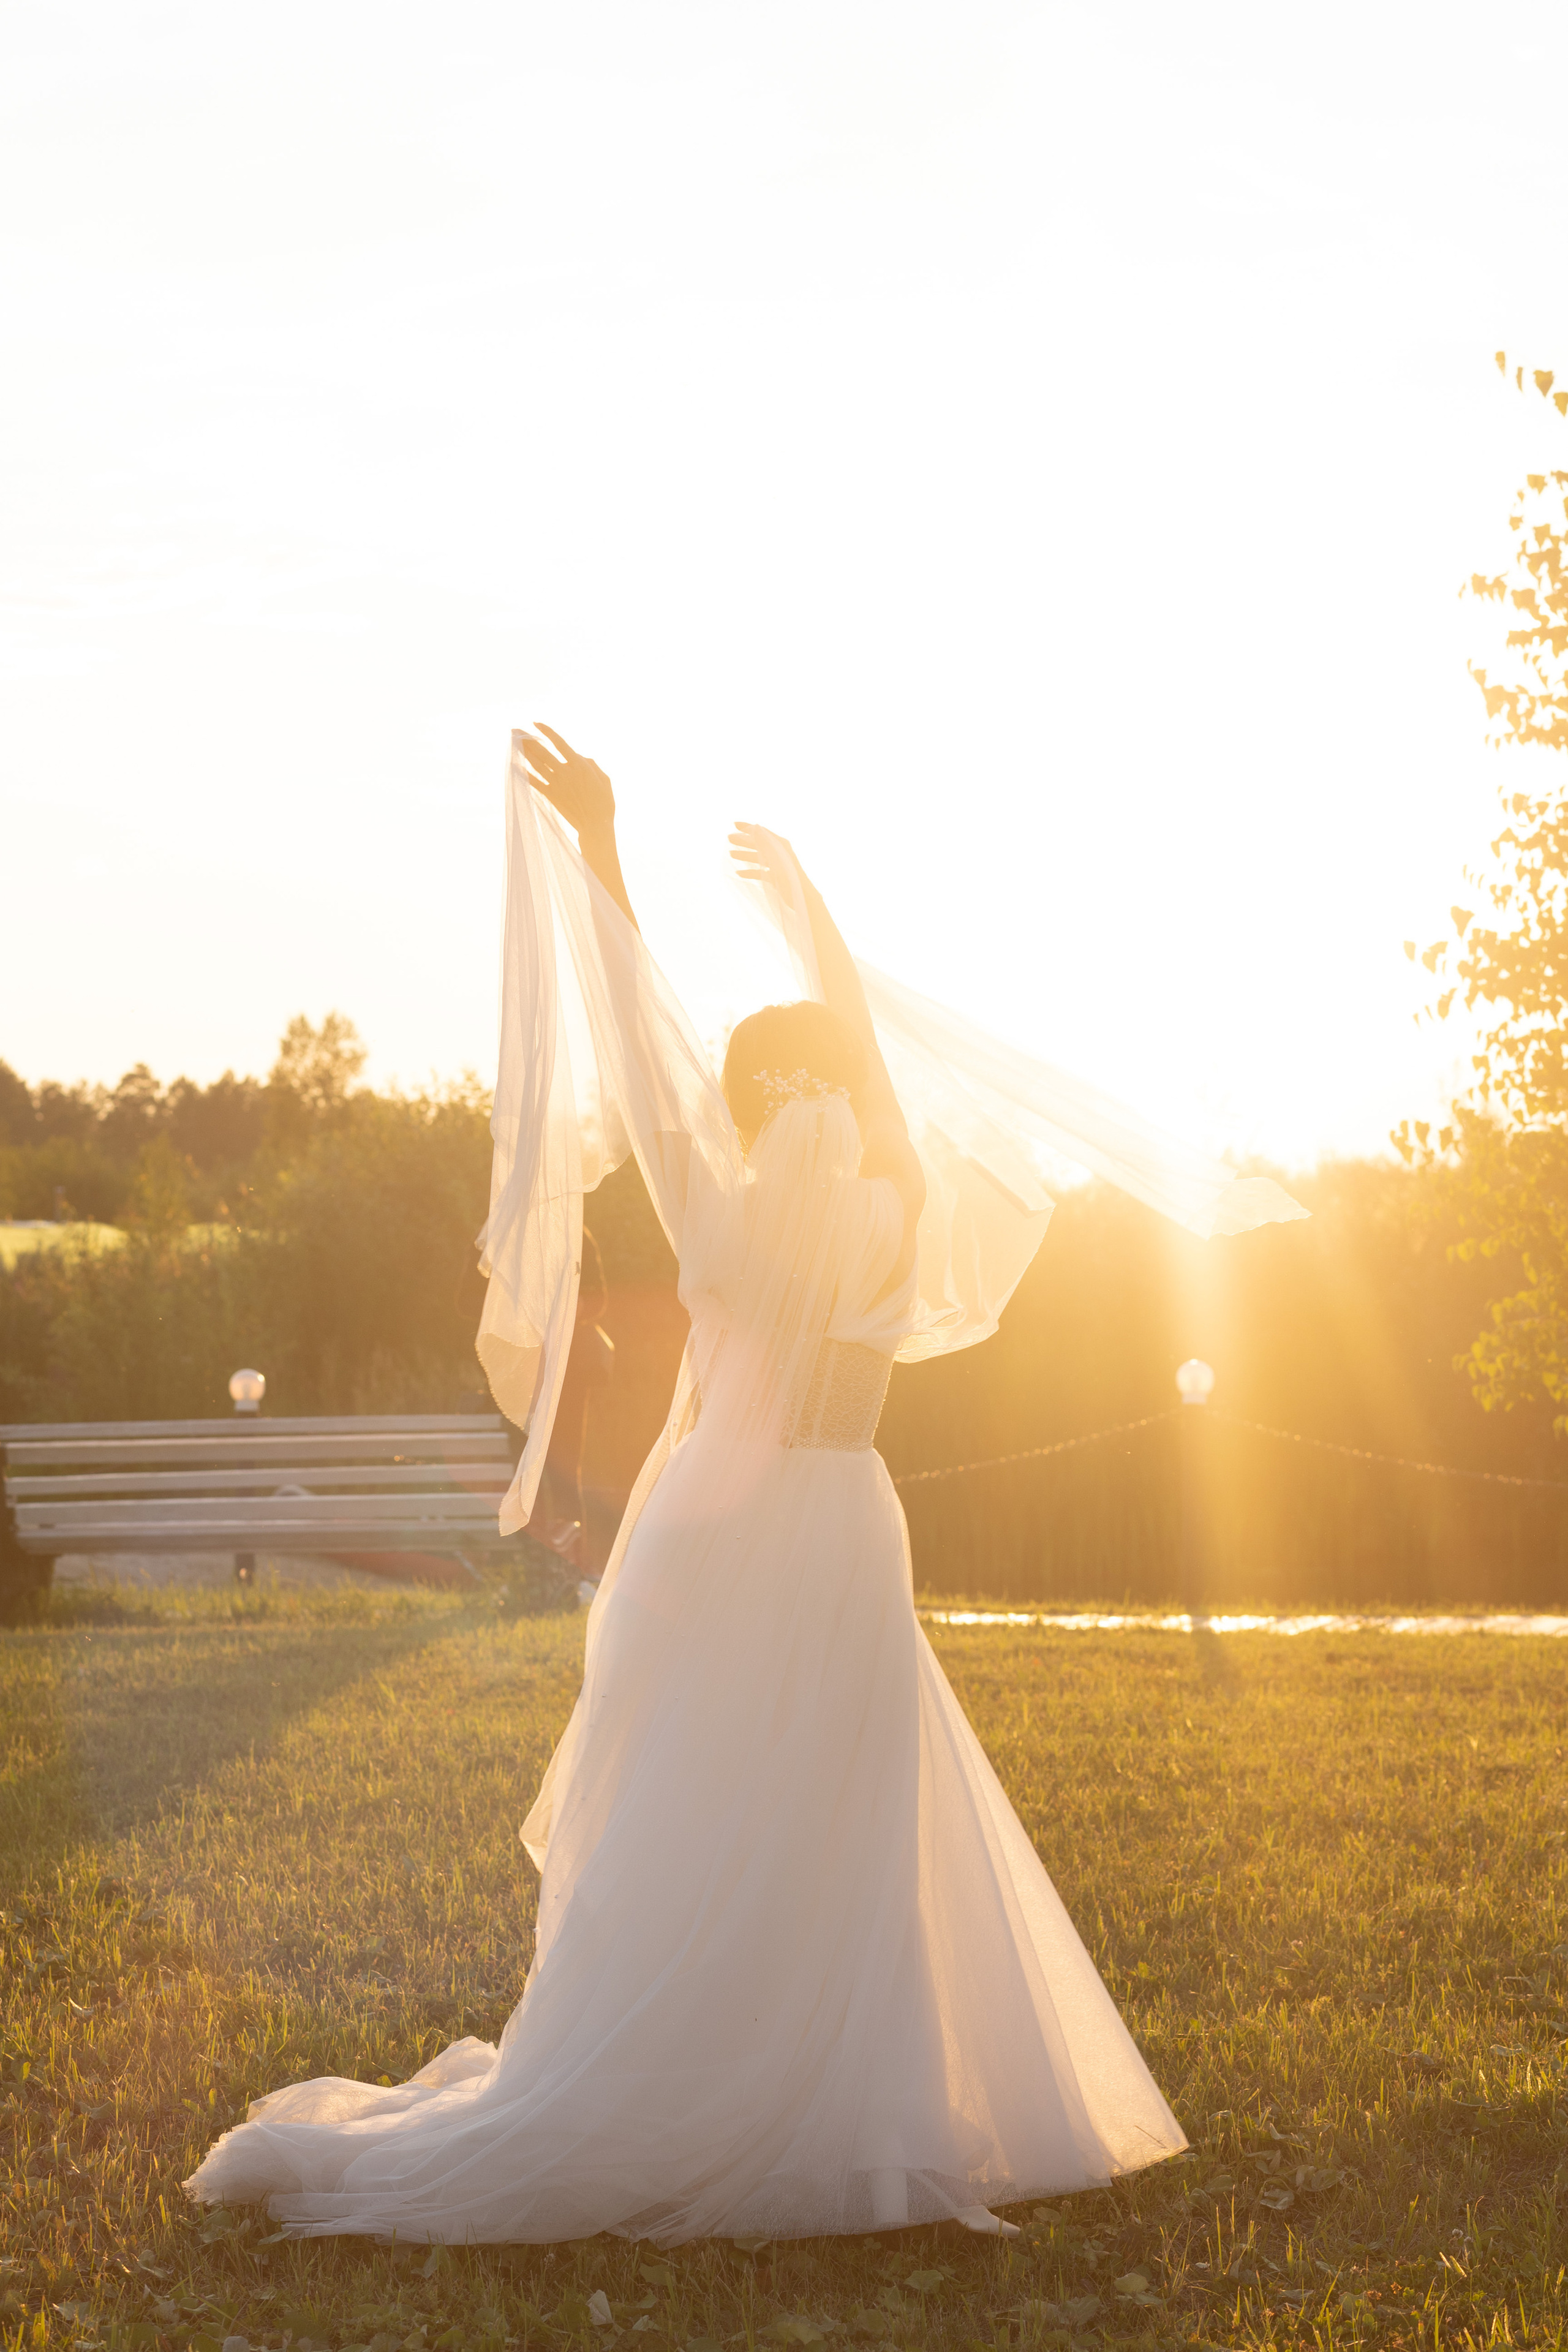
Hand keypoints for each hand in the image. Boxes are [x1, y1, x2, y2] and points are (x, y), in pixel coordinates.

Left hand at [516, 725, 615, 840]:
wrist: (595, 825)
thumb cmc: (604, 803)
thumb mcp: (604, 779)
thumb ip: (591, 764)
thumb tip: (579, 756)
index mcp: (579, 765)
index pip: (559, 743)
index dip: (547, 732)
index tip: (536, 723)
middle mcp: (565, 772)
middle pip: (542, 752)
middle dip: (527, 739)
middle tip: (515, 730)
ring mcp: (556, 784)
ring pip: (536, 765)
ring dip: (523, 753)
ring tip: (513, 743)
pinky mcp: (551, 795)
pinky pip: (534, 782)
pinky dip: (524, 774)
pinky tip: (514, 766)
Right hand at [728, 821, 811, 898]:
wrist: (802, 895)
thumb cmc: (790, 874)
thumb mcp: (777, 855)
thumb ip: (766, 842)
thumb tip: (755, 827)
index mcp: (780, 845)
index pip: (761, 832)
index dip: (748, 827)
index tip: (734, 824)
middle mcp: (778, 853)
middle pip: (757, 844)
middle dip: (743, 841)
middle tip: (729, 839)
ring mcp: (776, 865)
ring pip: (757, 857)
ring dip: (744, 855)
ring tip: (731, 854)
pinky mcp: (775, 877)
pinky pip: (760, 872)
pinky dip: (749, 872)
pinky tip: (739, 873)